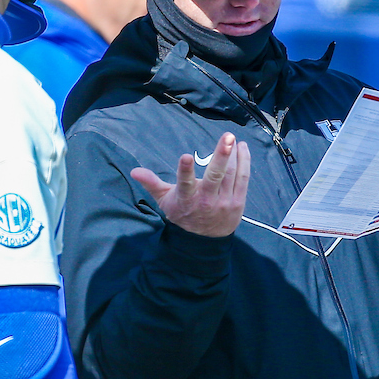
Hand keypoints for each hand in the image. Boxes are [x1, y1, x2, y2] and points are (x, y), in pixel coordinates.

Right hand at [130, 132, 249, 237]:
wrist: (204, 240)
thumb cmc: (182, 213)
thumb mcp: (164, 200)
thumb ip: (151, 183)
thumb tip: (134, 171)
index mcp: (187, 199)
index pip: (185, 184)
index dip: (185, 171)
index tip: (185, 156)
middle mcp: (207, 201)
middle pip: (216, 176)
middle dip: (222, 155)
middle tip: (227, 137)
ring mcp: (224, 202)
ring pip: (232, 174)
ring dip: (234, 154)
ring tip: (232, 138)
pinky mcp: (238, 202)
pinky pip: (243, 179)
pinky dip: (244, 162)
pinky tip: (243, 149)